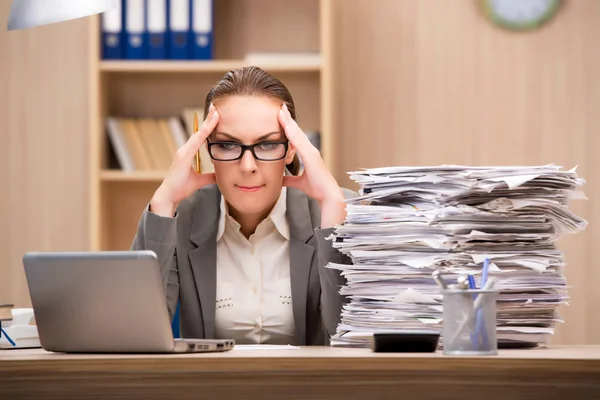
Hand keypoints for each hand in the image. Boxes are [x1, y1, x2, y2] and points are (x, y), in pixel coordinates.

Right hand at [150, 104, 218, 216]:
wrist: (169, 196)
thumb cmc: (181, 188)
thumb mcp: (200, 181)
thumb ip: (210, 176)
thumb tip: (221, 175)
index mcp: (188, 153)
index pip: (200, 136)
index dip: (208, 125)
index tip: (215, 115)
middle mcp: (185, 150)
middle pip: (199, 131)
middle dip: (208, 119)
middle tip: (216, 107)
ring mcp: (183, 152)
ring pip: (198, 134)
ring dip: (207, 123)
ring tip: (216, 113)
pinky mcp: (183, 157)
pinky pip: (195, 143)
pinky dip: (202, 134)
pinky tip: (209, 127)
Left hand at [278, 104, 345, 227]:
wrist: (328, 195)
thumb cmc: (317, 189)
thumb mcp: (299, 183)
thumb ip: (289, 180)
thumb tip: (280, 179)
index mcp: (308, 155)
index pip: (296, 138)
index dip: (288, 127)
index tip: (281, 117)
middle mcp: (310, 151)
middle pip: (297, 132)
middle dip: (288, 119)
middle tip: (281, 107)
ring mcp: (311, 152)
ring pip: (298, 134)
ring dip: (289, 122)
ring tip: (282, 111)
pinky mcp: (312, 156)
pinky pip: (300, 142)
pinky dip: (293, 133)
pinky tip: (286, 126)